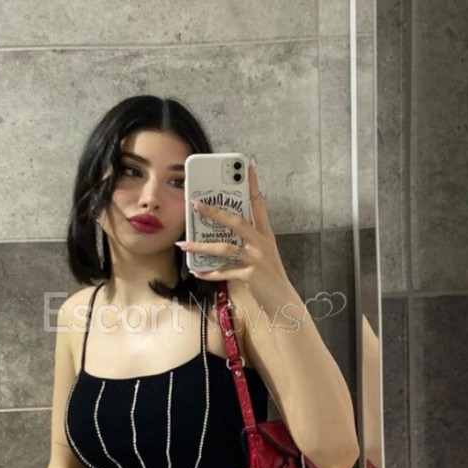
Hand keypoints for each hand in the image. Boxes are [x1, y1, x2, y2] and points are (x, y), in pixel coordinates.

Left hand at [178, 160, 288, 303]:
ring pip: (225, 248)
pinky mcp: (251, 275)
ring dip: (201, 246)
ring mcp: (257, 258)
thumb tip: (221, 232)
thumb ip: (246, 241)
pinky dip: (209, 273)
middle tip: (196, 204)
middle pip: (237, 221)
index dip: (254, 184)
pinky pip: (225, 272)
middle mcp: (262, 243)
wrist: (283, 302)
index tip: (248, 166)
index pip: (259, 204)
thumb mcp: (262, 254)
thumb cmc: (269, 277)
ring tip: (184, 245)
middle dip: (214, 212)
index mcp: (265, 234)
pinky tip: (197, 272)